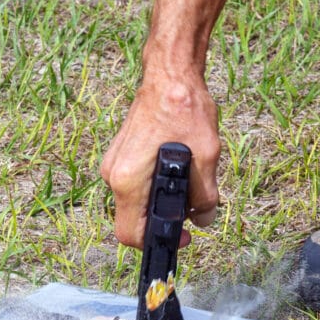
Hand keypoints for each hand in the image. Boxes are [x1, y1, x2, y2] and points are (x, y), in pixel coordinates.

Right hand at [100, 73, 220, 248]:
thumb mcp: (206, 157)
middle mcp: (113, 176)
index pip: (130, 234)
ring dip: (161, 202)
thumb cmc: (184, 111)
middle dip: (163, 220)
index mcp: (128, 181)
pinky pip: (136, 186)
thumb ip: (205, 196)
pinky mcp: (120, 157)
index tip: (183, 234)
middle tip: (192, 205)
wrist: (169, 77)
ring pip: (136, 203)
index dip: (157, 242)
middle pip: (133, 220)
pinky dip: (156, 187)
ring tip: (188, 179)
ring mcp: (114, 166)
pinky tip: (178, 168)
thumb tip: (203, 220)